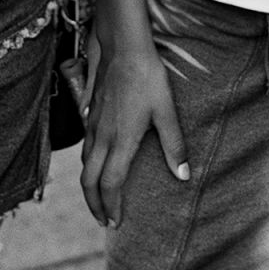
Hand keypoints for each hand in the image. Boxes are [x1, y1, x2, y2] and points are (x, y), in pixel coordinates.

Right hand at [80, 39, 188, 228]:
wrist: (124, 47)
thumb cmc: (147, 77)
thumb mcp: (166, 111)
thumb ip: (174, 145)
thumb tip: (184, 175)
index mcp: (120, 141)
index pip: (109, 184)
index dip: (111, 207)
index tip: (116, 222)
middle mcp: (102, 136)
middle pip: (88, 180)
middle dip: (93, 204)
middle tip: (103, 220)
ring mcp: (93, 122)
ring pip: (84, 162)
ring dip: (89, 184)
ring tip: (99, 194)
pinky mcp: (90, 110)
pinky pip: (85, 143)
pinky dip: (88, 162)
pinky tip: (96, 158)